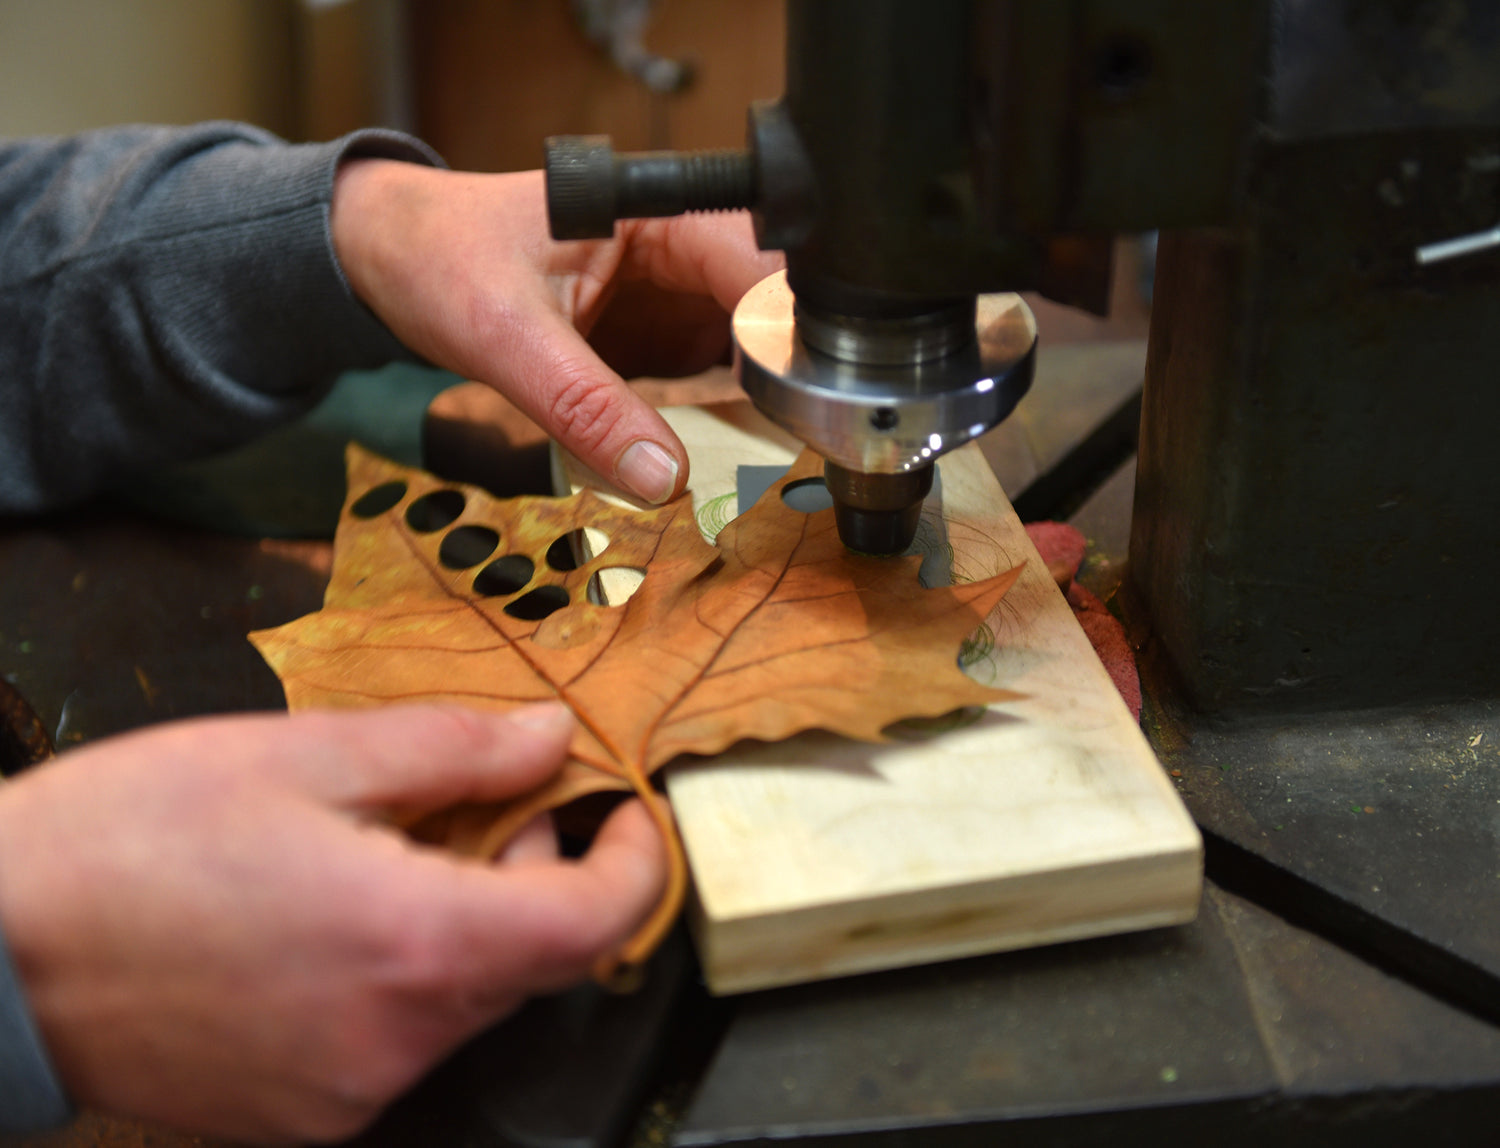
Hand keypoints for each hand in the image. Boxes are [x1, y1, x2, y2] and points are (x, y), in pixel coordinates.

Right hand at [0, 703, 663, 1142]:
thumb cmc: (131, 840)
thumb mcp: (305, 756)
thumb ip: (452, 750)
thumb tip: (547, 737)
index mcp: (415, 943)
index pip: (595, 924)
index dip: (635, 862)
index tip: (627, 812)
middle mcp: (399, 1039)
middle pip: (536, 958)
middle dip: (535, 872)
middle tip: (477, 799)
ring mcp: (353, 1090)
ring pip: (471, 996)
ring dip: (468, 918)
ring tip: (385, 846)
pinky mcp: (307, 1112)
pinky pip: (405, 1036)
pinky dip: (409, 971)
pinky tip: (338, 914)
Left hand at [330, 162, 782, 504]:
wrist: (385, 262)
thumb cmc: (436, 256)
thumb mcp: (504, 334)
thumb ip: (583, 405)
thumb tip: (663, 477)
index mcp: (657, 214)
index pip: (758, 267)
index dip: (789, 336)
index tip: (800, 411)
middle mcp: (678, 252)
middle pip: (767, 316)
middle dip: (783, 383)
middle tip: (792, 454)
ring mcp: (671, 300)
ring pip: (745, 358)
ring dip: (755, 412)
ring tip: (760, 468)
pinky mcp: (654, 340)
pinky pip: (707, 387)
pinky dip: (716, 426)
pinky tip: (720, 462)